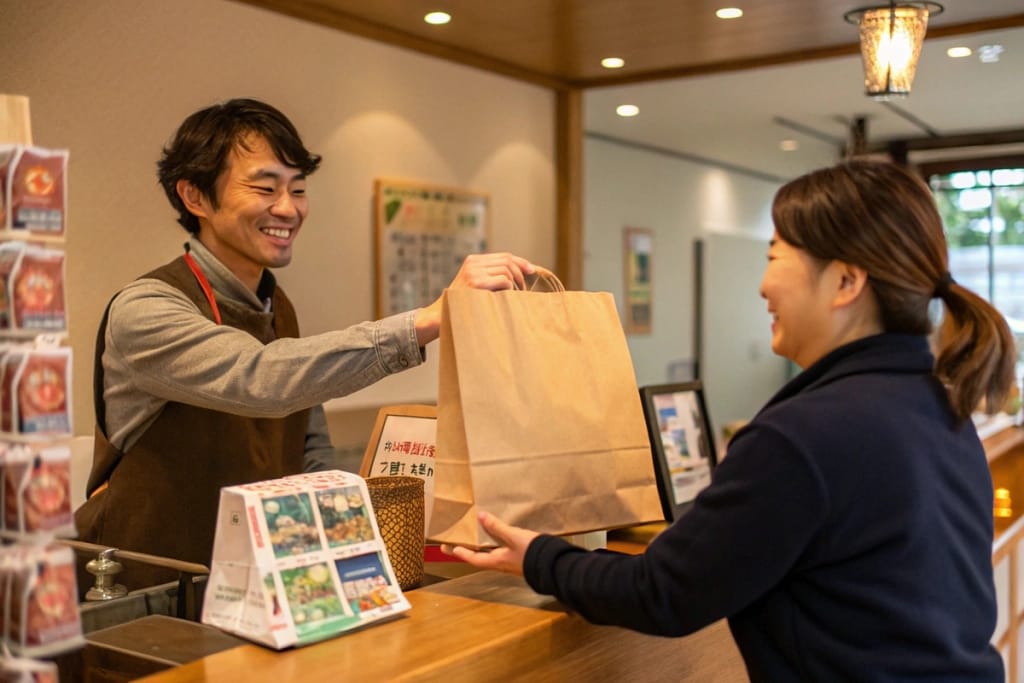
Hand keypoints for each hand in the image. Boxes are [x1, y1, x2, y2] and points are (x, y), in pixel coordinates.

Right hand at [414, 252, 534, 344]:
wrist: (441, 317)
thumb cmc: (462, 305)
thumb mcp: (475, 285)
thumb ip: (491, 276)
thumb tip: (519, 274)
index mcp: (472, 261)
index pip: (504, 256)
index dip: (521, 262)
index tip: (532, 270)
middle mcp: (473, 263)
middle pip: (508, 261)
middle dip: (520, 274)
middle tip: (523, 289)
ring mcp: (473, 272)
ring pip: (507, 271)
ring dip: (516, 284)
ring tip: (513, 296)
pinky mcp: (476, 283)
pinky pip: (504, 281)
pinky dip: (510, 290)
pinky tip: (505, 299)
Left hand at [440, 511, 538, 575]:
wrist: (553, 563)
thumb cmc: (532, 552)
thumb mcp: (514, 536)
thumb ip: (497, 527)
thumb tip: (481, 517)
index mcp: (497, 561)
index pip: (474, 558)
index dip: (461, 553)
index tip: (450, 548)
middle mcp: (501, 564)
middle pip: (480, 558)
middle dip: (467, 551)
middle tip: (456, 545)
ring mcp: (510, 563)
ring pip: (490, 556)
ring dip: (480, 549)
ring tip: (474, 540)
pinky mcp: (518, 559)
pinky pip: (501, 553)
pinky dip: (493, 546)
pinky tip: (497, 539)